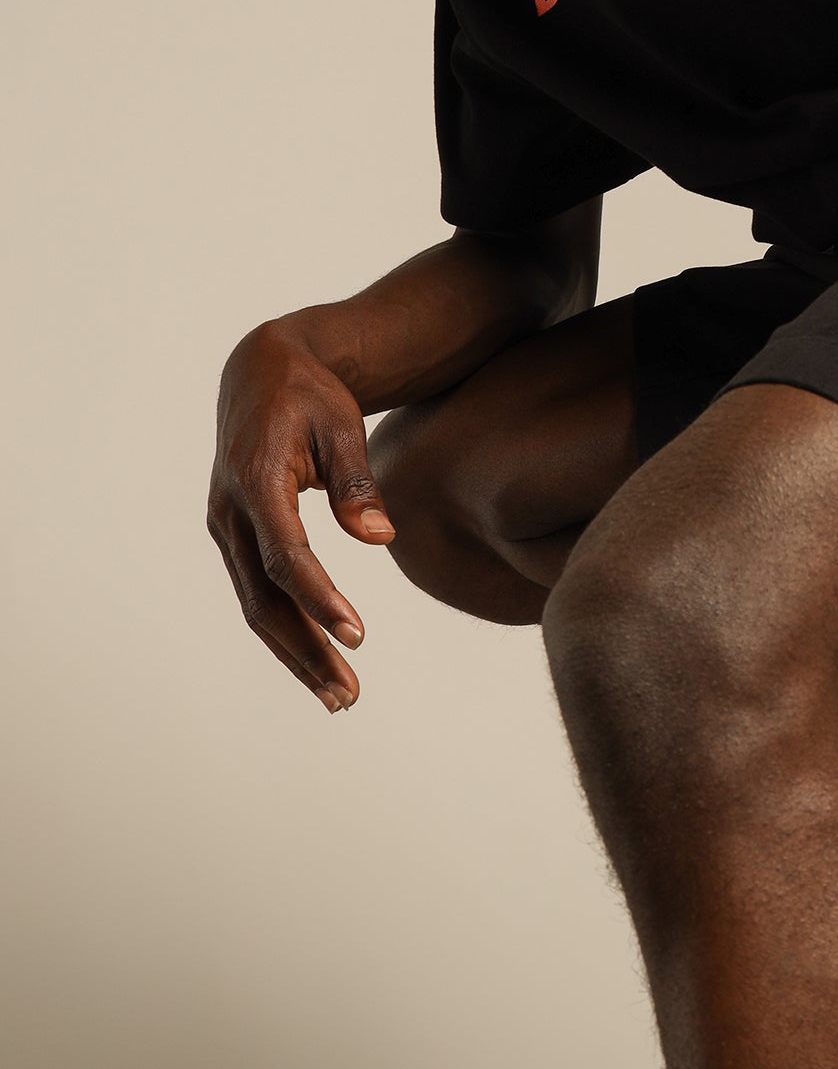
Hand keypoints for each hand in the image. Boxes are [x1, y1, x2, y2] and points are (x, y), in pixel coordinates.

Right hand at [207, 321, 396, 711]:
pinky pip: (256, 592)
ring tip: (338, 696)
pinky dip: (285, 630)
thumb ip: (357, 481)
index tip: (356, 636)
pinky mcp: (234, 535)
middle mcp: (231, 511)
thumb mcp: (341, 423)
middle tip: (348, 694)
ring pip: (256, 605)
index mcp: (256, 480)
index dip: (319, 598)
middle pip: (264, 598)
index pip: (285, 555)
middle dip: (305, 650)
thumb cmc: (309, 394)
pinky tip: (316, 659)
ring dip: (295, 653)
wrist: (261, 372)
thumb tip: (379, 537)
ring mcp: (226, 526)